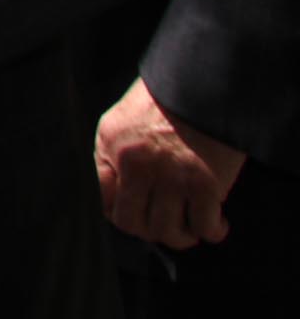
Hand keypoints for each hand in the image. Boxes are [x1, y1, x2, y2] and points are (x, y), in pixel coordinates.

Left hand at [97, 77, 245, 249]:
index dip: (119, 213)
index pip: (102, 200)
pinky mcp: (206, 184)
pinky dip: (213, 231)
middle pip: (134, 224)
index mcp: (112, 146)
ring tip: (190, 228)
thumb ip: (113, 152)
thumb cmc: (166, 98)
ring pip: (168, 232)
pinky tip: (216, 224)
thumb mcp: (123, 119)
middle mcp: (137, 165)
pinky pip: (204, 226)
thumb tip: (114, 190)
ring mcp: (172, 178)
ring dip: (181, 236)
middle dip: (149, 232)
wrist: (205, 82)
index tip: (135, 215)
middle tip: (165, 225)